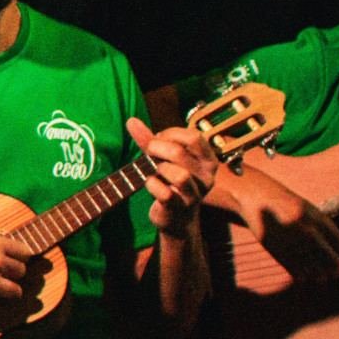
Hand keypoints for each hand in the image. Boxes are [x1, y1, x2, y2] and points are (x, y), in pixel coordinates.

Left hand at [130, 116, 220, 238]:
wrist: (176, 218)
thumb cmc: (170, 182)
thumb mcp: (163, 159)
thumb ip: (149, 140)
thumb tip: (131, 120)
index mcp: (208, 160)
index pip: (194, 137)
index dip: (171, 134)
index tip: (158, 139)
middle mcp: (207, 177)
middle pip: (181, 153)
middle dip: (158, 148)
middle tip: (150, 153)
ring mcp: (195, 194)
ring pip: (179, 175)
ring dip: (159, 168)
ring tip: (154, 170)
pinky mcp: (180, 208)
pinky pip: (165, 194)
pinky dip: (152, 185)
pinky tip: (149, 183)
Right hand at [227, 169, 338, 281]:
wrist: (258, 198)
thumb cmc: (288, 205)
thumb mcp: (311, 212)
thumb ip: (326, 231)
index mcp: (321, 222)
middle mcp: (310, 233)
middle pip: (334, 265)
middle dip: (335, 271)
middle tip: (331, 272)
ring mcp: (294, 244)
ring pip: (317, 273)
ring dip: (318, 275)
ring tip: (314, 270)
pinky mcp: (278, 253)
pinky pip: (299, 275)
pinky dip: (302, 275)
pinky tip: (300, 268)